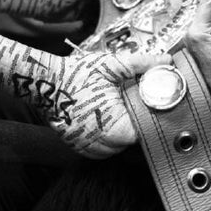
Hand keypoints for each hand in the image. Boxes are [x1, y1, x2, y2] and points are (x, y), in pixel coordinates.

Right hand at [0, 36, 167, 157]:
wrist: (45, 82)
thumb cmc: (77, 74)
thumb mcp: (112, 65)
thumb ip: (142, 64)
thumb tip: (166, 61)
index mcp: (117, 128)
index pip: (146, 132)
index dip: (151, 118)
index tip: (150, 104)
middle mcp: (103, 144)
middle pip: (133, 141)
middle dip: (136, 123)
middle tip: (132, 103)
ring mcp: (89, 148)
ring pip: (117, 147)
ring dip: (121, 132)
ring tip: (117, 110)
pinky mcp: (79, 148)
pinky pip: (102, 149)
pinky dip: (106, 137)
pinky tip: (104, 118)